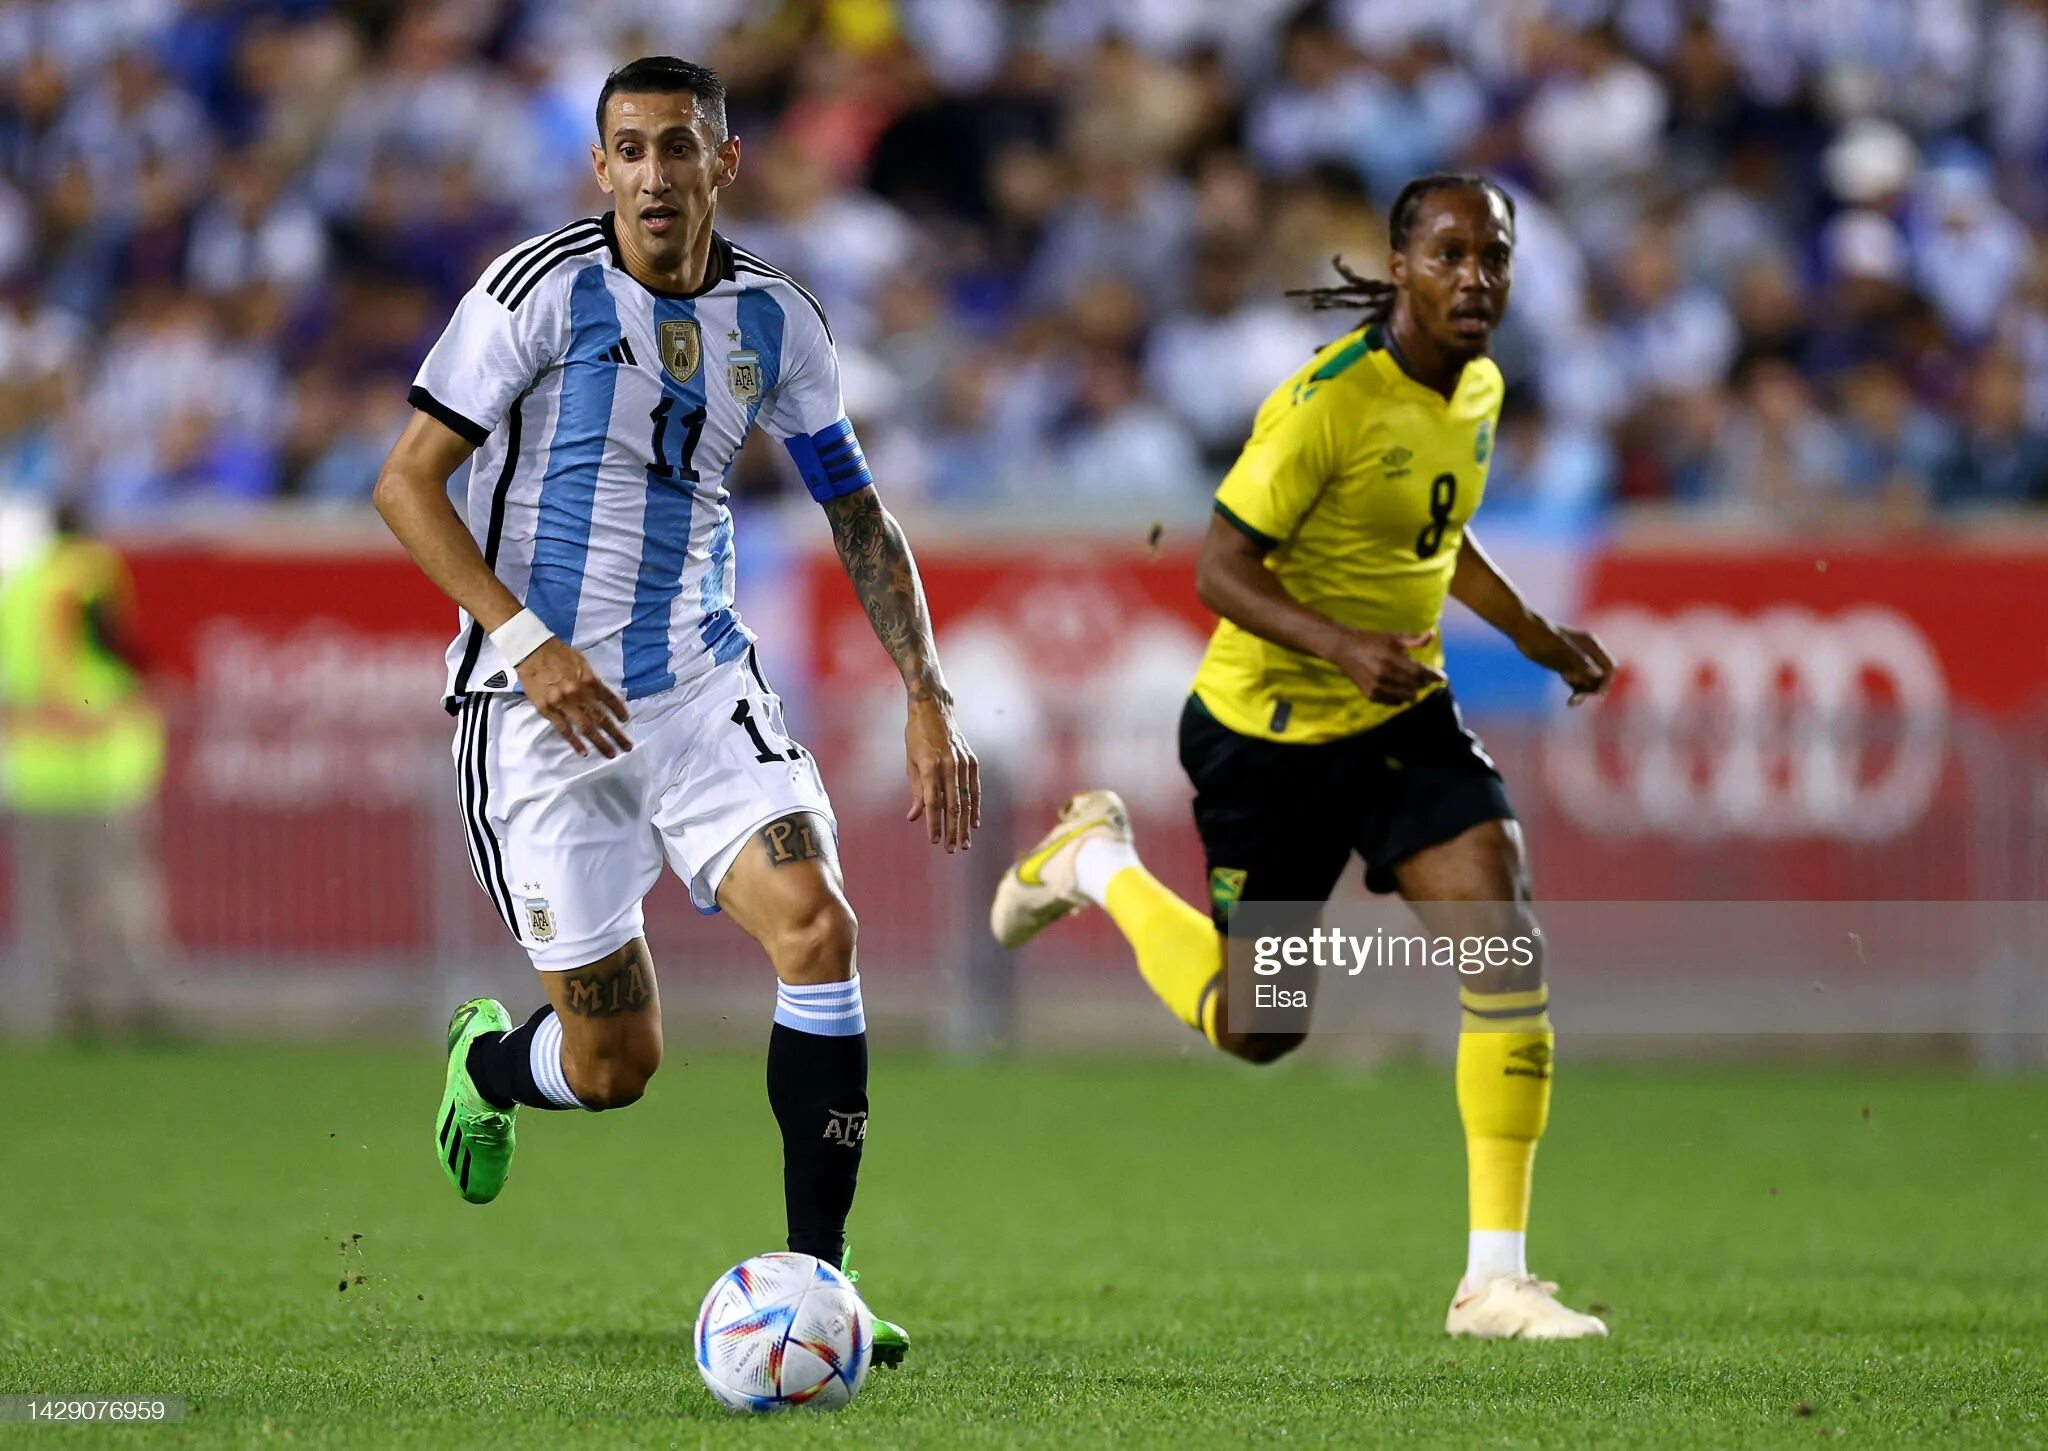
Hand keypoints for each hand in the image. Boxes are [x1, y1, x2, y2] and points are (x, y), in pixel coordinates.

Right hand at [516, 638, 632, 756]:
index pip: (611, 699)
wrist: (531, 651)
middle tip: (627, 747)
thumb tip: (602, 697)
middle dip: (617, 735)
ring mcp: (563, 703)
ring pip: (586, 728)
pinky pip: (564, 730)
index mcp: (590, 679)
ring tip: (611, 754)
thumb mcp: (582, 662)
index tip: (626, 721)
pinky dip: (575, 742)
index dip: (620, 711)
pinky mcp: (548, 710)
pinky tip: (584, 752)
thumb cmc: (558, 654)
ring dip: (600, 743)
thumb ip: (592, 680)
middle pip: (603, 718)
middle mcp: (580, 693)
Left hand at [904, 692, 978, 852]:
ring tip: (963, 842)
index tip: (934, 841)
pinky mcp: (971, 761)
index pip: (933, 803)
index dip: (934, 824)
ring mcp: (962, 763)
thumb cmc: (916, 736)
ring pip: (965, 800)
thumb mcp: (910, 762)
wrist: (934, 708)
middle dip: (952, 830)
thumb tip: (914, 817)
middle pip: (952, 805)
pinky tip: (974, 823)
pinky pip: (974, 789)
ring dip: (965, 824)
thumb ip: (915, 791)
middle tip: (951, 849)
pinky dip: (975, 807)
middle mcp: (948, 766)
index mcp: (929, 766)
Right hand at [1331, 628, 1444, 706]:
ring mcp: (1376, 686)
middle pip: (1414, 686)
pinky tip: (1400, 689)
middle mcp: (1383, 673)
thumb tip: (1432, 635)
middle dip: (1424, 683)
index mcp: (1390, 657)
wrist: (1344, 649)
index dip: (1432, 675)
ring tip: (1414, 684)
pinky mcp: (1370, 694)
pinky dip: (1401, 697)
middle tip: (1425, 678)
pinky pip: (1394, 702)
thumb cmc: (1372, 641)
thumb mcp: (1393, 637)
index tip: (1442, 677)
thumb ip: (1414, 639)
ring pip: (1406, 697)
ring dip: (1414, 691)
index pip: (1418, 672)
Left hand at [1517, 620, 1615, 706]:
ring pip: (1589, 680)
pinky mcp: (1565, 665)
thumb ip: (1579, 662)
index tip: (1595, 694)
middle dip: (1593, 689)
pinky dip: (1576, 690)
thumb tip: (1598, 675)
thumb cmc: (1541, 635)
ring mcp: (1577, 659)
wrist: (1522, 628)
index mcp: (1591, 645)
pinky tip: (1569, 700)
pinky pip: (1578, 681)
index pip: (1609, 667)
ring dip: (1584, 693)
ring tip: (1571, 702)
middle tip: (1576, 699)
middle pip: (1601, 676)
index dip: (1606, 682)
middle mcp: (1587, 652)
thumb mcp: (1560, 650)